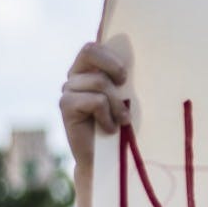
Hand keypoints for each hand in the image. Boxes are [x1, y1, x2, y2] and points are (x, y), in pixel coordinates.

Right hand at [59, 42, 129, 168]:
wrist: (107, 159)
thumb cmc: (122, 125)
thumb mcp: (126, 98)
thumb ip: (123, 79)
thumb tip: (141, 60)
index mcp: (88, 70)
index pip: (93, 47)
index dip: (111, 56)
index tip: (125, 77)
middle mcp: (75, 76)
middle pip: (89, 51)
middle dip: (113, 66)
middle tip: (124, 86)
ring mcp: (68, 90)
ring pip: (100, 82)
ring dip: (117, 104)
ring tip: (121, 121)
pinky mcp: (66, 106)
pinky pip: (96, 101)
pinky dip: (108, 116)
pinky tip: (109, 129)